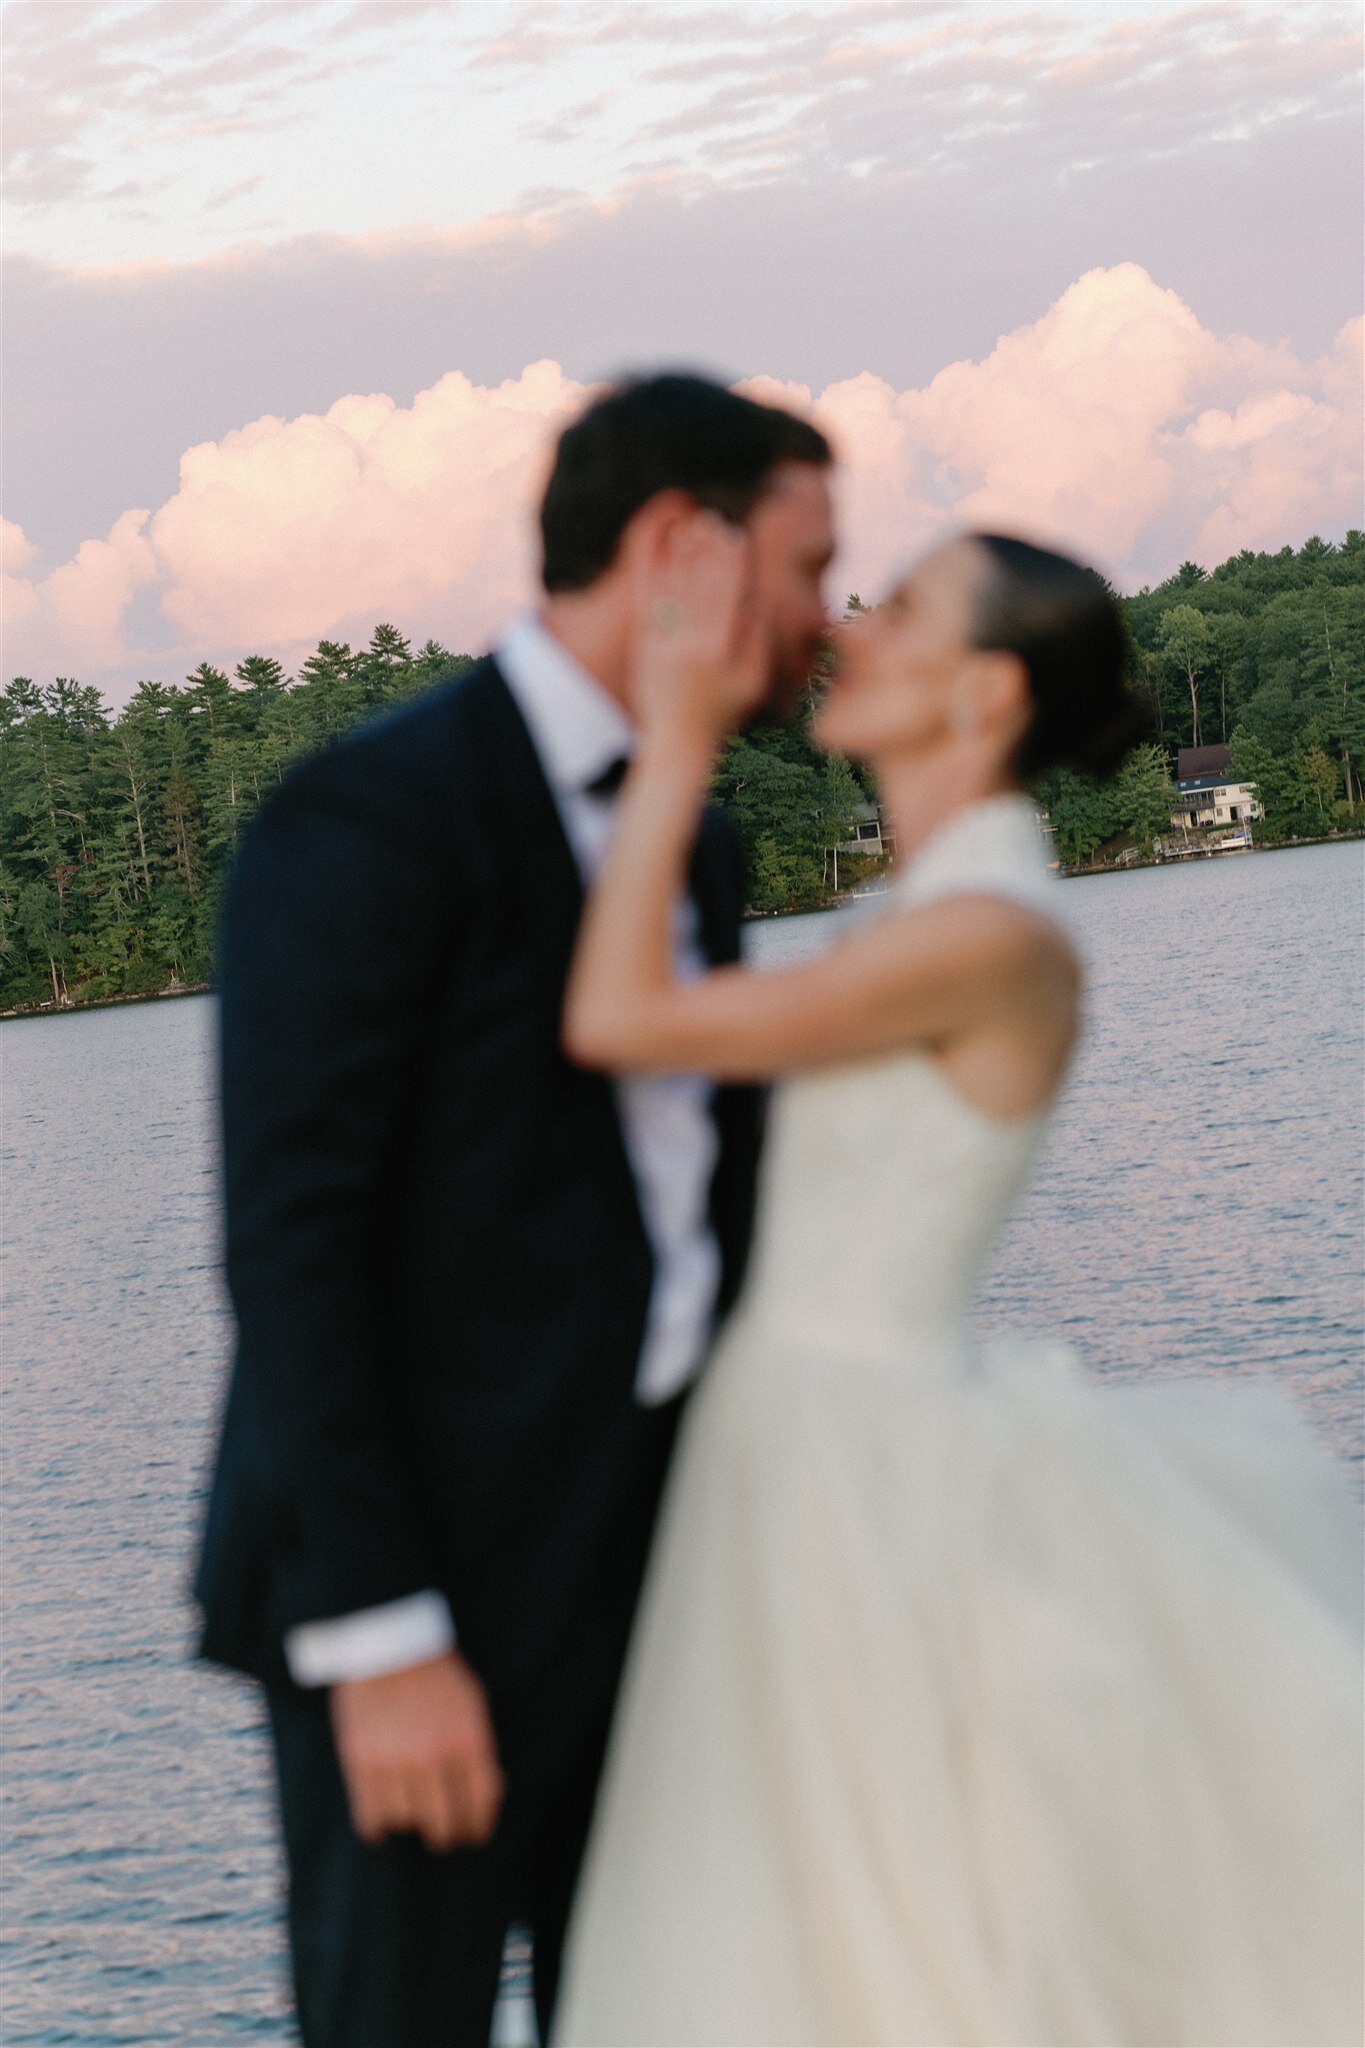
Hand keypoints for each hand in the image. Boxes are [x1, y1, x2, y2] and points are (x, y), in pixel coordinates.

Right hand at [329, 1650, 503, 1851]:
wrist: (386, 1641)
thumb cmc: (435, 1673)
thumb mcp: (472, 1702)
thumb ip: (480, 1749)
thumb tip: (488, 1794)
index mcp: (468, 1738)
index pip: (480, 1803)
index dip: (478, 1827)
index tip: (473, 1834)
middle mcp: (433, 1756)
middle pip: (445, 1824)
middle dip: (447, 1833)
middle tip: (443, 1833)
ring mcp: (394, 1761)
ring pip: (407, 1823)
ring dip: (411, 1821)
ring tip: (410, 1813)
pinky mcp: (360, 1763)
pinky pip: (371, 1819)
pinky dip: (378, 1827)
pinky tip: (383, 1822)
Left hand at [630, 506, 766, 746]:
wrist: (677, 741)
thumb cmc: (724, 712)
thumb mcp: (753, 681)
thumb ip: (757, 639)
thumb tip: (755, 596)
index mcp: (721, 650)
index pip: (729, 593)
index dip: (733, 561)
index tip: (737, 535)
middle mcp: (691, 643)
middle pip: (701, 583)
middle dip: (708, 548)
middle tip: (712, 519)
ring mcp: (665, 643)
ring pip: (675, 587)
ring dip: (683, 553)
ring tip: (690, 525)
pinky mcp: (645, 645)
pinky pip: (650, 601)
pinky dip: (656, 575)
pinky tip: (663, 553)